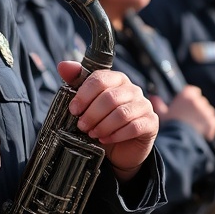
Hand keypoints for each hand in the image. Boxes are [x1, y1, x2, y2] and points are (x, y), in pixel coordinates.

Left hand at [58, 61, 157, 181]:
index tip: (73, 110)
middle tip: (82, 126)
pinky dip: (116, 135)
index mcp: (116, 79)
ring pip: (122, 113)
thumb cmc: (101, 121)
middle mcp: (132, 89)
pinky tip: (105, 140)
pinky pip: (134, 127)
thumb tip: (63, 65)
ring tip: (92, 134)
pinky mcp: (151, 122)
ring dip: (103, 126)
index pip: (100, 79)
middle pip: (110, 97)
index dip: (84, 95)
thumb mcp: (86, 103)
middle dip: (92, 114)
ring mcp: (144, 105)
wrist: (119, 148)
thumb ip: (75, 82)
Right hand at [153, 84, 214, 140]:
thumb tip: (152, 96)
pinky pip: (213, 121)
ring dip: (203, 117)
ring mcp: (207, 112)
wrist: (180, 140)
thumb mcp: (162, 114)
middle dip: (196, 108)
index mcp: (187, 95)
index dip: (189, 98)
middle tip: (188, 118)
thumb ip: (158, 104)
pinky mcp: (212, 122)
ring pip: (208, 112)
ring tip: (194, 126)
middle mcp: (199, 101)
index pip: (192, 91)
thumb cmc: (169, 126)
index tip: (185, 106)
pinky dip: (209, 126)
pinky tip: (200, 131)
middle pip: (201, 101)